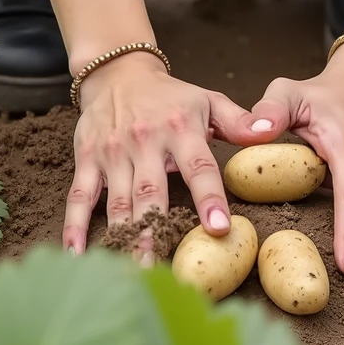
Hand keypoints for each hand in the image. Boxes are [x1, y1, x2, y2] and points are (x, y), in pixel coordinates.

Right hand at [63, 53, 255, 255]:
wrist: (118, 73)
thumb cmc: (170, 96)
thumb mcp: (207, 100)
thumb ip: (238, 121)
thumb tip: (269, 133)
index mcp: (180, 129)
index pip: (198, 167)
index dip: (209, 198)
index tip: (219, 228)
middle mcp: (145, 142)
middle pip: (152, 193)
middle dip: (157, 231)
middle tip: (163, 270)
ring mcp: (113, 152)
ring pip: (119, 201)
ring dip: (124, 237)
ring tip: (132, 272)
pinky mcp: (87, 159)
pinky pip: (80, 196)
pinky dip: (75, 226)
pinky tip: (76, 255)